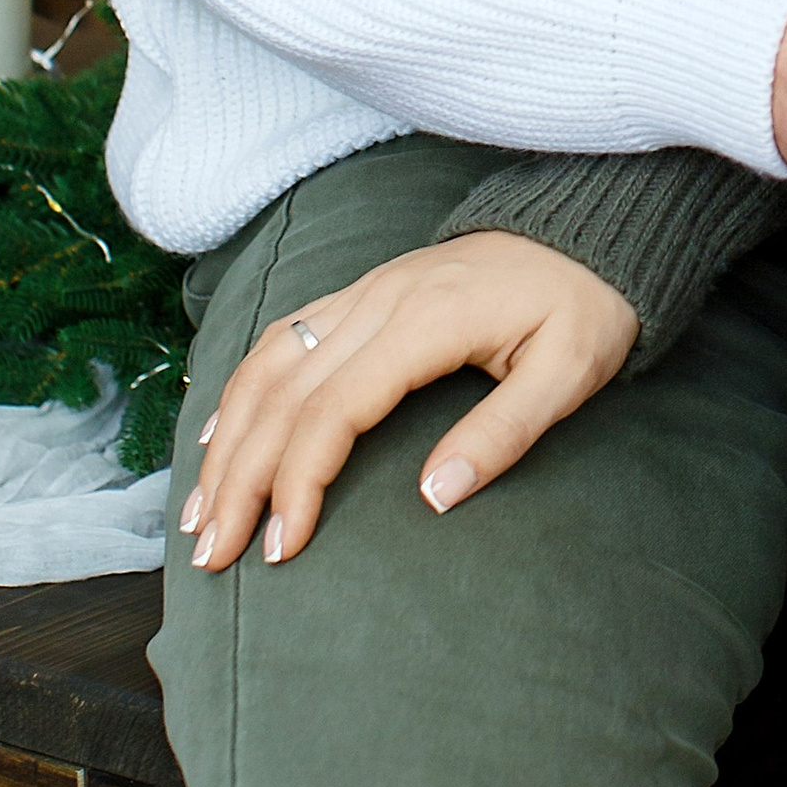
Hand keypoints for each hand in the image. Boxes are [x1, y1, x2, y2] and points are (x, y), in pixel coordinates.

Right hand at [181, 232, 638, 571]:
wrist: (585, 232)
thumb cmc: (584, 306)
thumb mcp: (570, 372)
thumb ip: (504, 432)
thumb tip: (435, 497)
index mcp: (426, 322)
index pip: (333, 410)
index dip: (297, 482)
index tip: (281, 549)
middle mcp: (379, 301)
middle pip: (284, 395)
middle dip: (239, 479)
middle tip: (212, 555)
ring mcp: (365, 291)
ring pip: (269, 364)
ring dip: (226, 438)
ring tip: (200, 511)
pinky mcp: (363, 293)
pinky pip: (284, 338)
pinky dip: (242, 390)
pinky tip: (221, 435)